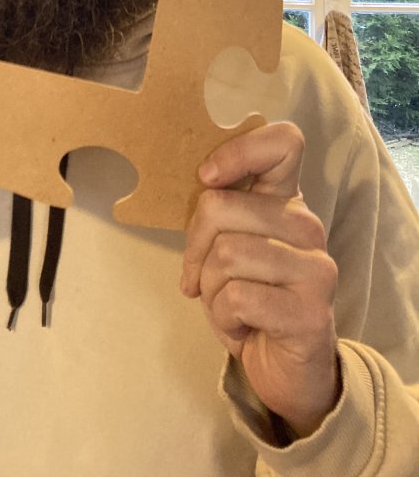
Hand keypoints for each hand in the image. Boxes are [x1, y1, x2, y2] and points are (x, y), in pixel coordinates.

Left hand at [180, 122, 340, 437]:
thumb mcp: (227, 247)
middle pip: (219, 206)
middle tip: (203, 278)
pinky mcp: (311, 311)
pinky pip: (237, 297)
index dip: (237, 151)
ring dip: (208, 289)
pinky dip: (222, 317)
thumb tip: (200, 185)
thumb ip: (219, 214)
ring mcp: (316, 268)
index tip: (207, 178)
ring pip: (224, 254)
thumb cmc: (247, 298)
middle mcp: (307, 226)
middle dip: (194, 249)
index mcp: (286, 201)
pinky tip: (242, 327)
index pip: (283, 142)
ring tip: (228, 305)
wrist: (284, 368)